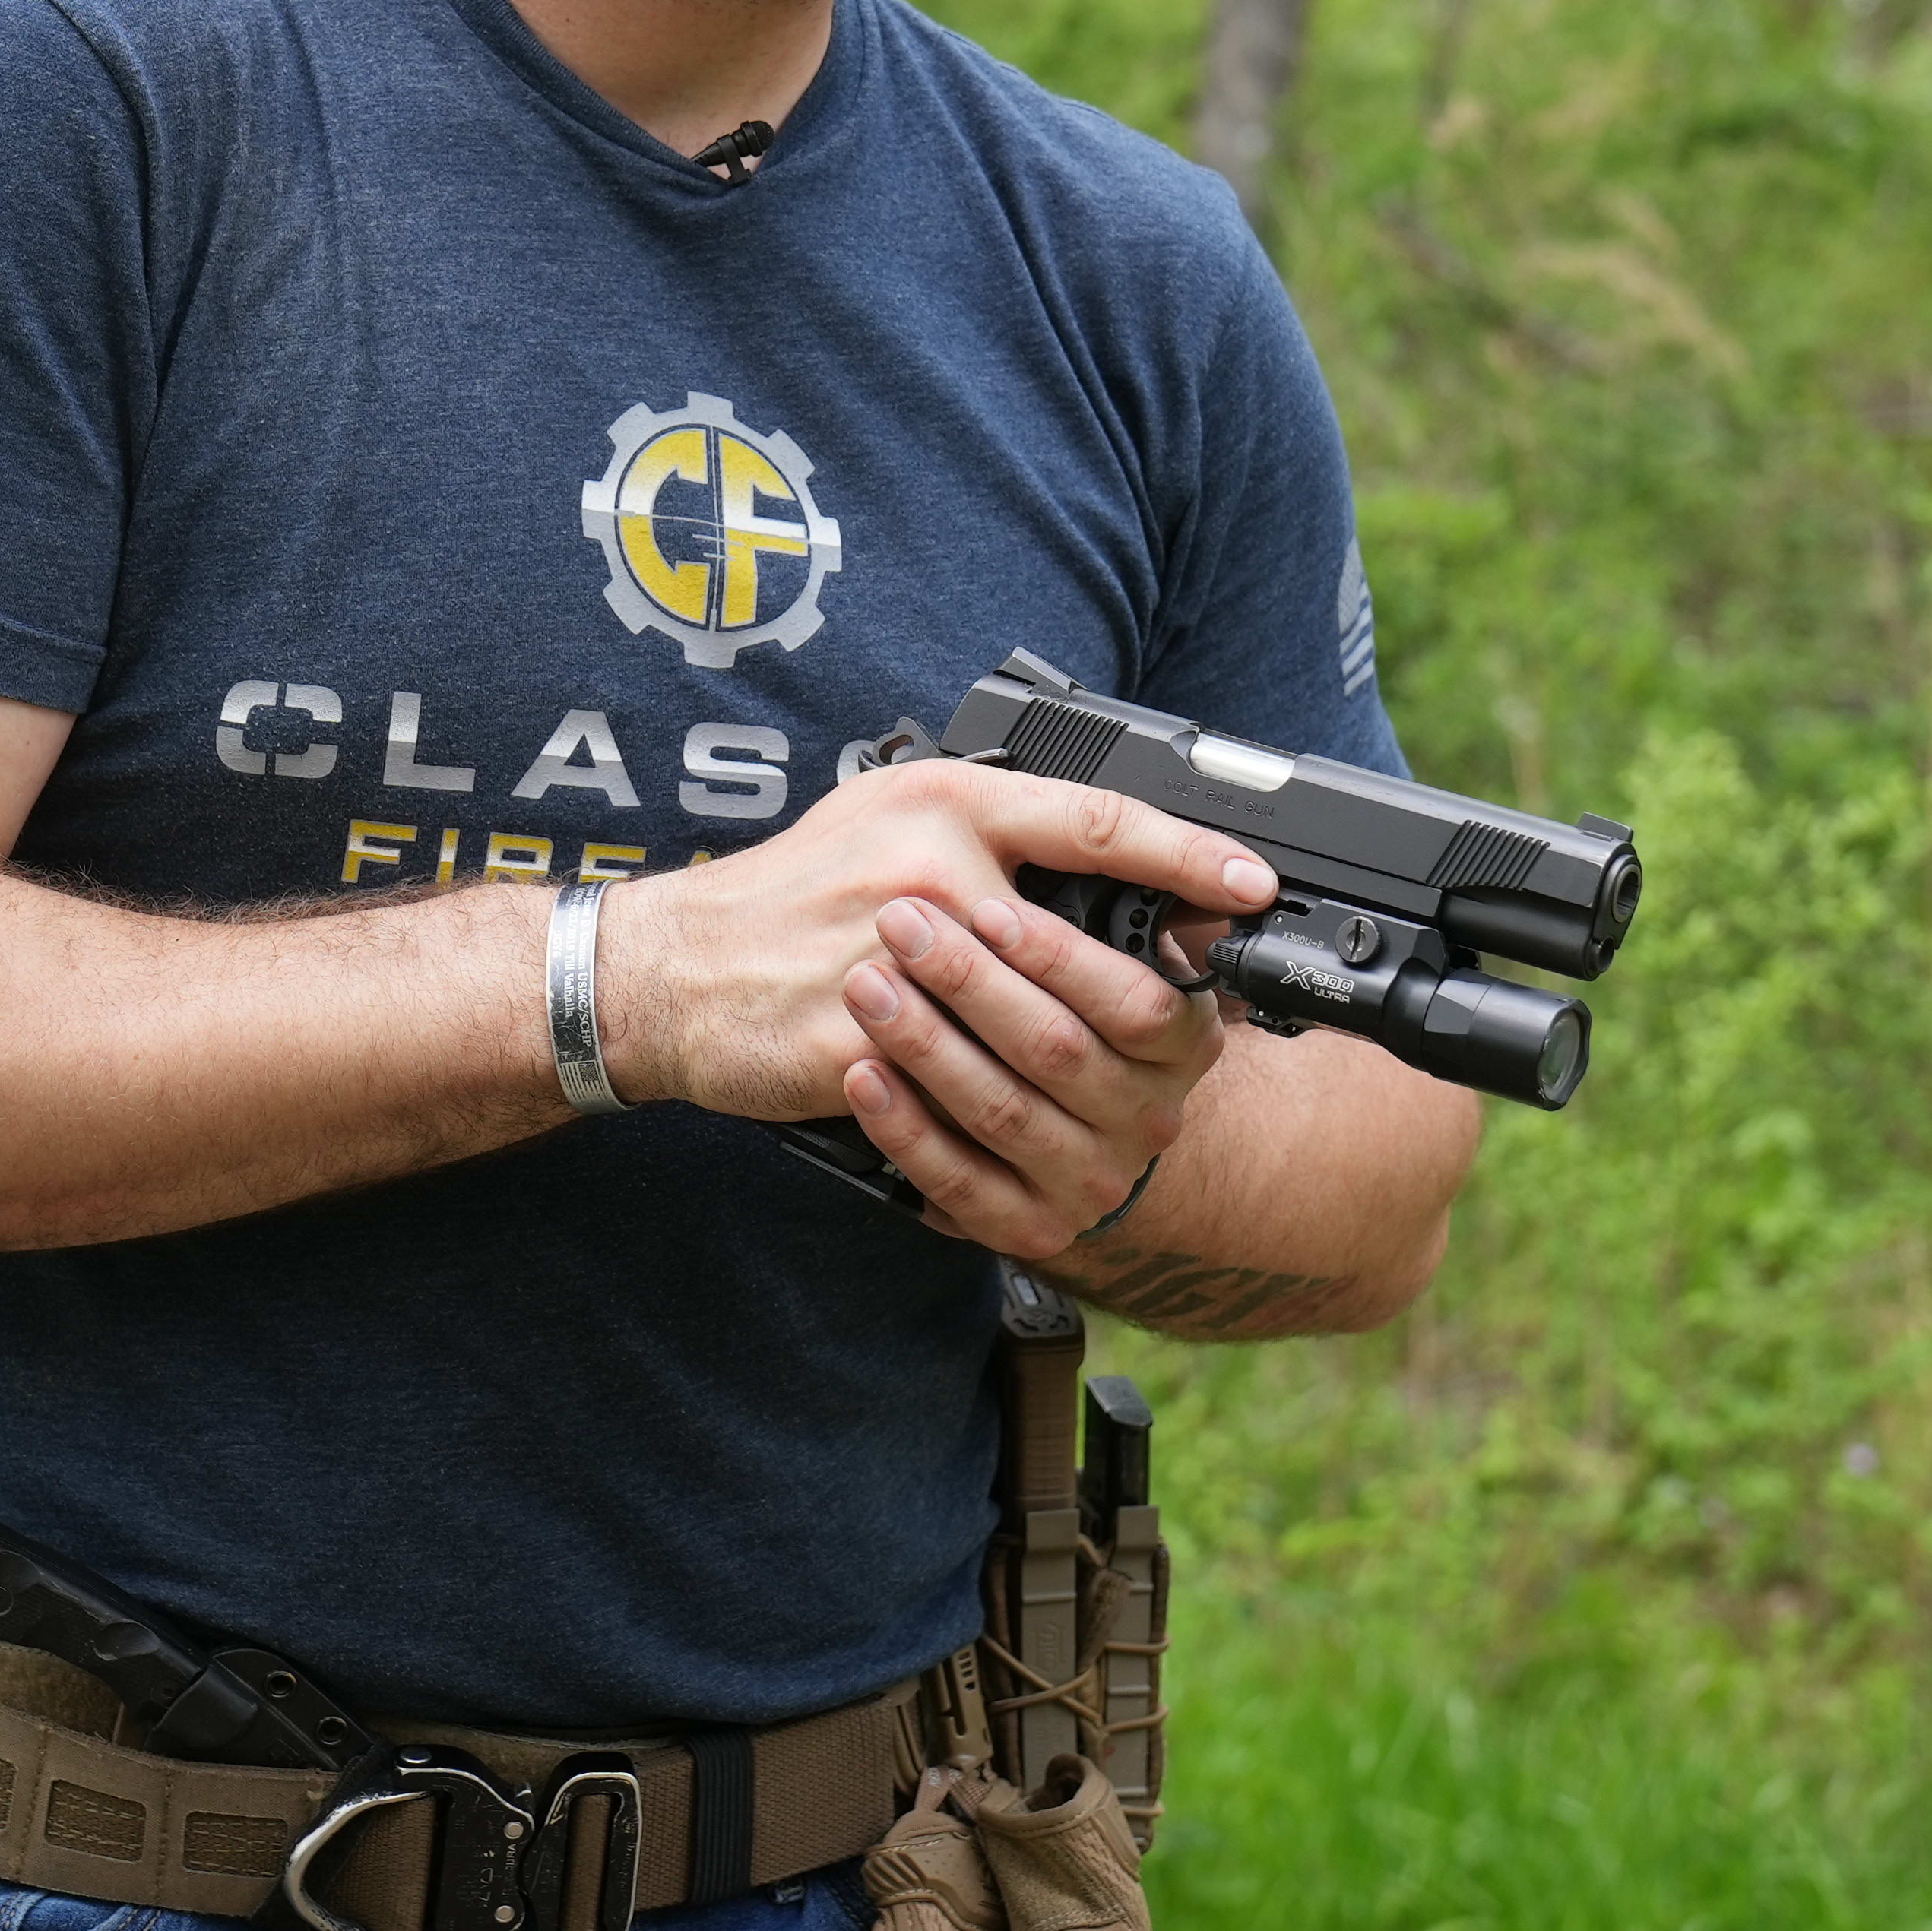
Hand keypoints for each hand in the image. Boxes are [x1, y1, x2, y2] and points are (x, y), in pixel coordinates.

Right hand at [603, 761, 1273, 1253]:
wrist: (678, 967)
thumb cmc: (793, 892)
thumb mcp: (893, 817)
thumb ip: (996, 832)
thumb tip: (1112, 860)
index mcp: (946, 803)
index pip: (1096, 819)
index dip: (1187, 855)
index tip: (1253, 884)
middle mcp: (928, 866)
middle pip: (1083, 949)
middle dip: (1140, 997)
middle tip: (1196, 1019)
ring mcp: (896, 956)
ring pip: (1036, 1029)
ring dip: (1081, 1067)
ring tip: (1124, 1088)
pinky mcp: (865, 1038)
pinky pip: (962, 1089)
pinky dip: (998, 1114)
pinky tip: (1036, 1127)